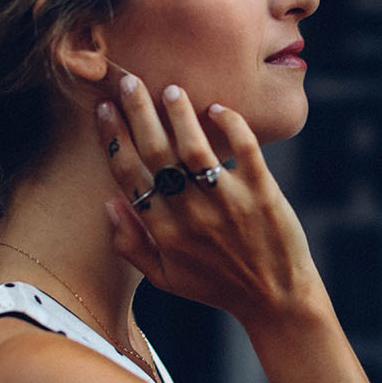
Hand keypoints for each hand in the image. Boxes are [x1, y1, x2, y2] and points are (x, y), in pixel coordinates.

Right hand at [96, 76, 320, 324]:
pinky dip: (231, 125)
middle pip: (156, 154)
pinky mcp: (263, 194)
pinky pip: (245, 150)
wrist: (276, 300)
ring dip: (180, 115)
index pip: (129, 176)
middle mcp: (191, 215)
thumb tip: (108, 201)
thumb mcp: (165, 278)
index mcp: (164, 232)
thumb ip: (130, 244)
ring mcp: (228, 203)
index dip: (113, 139)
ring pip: (196, 148)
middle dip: (138, 114)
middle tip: (129, 83)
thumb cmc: (218, 286)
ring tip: (171, 90)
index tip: (105, 110)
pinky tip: (217, 109)